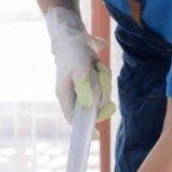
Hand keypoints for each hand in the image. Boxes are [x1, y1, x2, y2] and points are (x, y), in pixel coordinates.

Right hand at [46, 7, 108, 124]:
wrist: (74, 36)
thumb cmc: (72, 53)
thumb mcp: (79, 70)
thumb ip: (84, 88)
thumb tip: (90, 106)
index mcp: (66, 96)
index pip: (74, 119)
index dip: (85, 128)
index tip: (96, 135)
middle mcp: (75, 96)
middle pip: (94, 107)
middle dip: (101, 91)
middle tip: (98, 74)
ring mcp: (85, 90)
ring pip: (102, 96)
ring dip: (103, 80)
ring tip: (95, 66)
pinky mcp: (93, 83)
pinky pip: (105, 85)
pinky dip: (104, 75)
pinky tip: (96, 65)